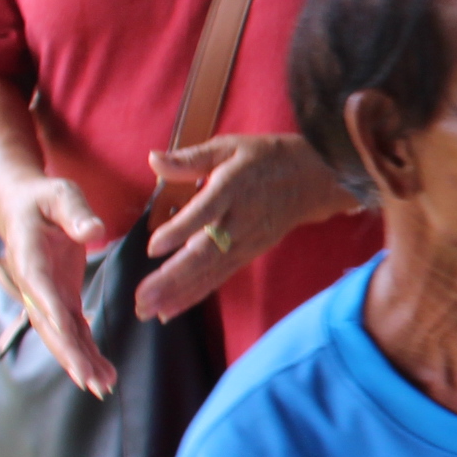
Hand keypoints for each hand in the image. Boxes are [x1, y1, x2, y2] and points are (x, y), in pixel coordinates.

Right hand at [0, 174, 116, 394]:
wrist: (24, 205)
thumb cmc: (44, 198)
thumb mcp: (61, 195)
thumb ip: (76, 213)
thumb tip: (93, 230)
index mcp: (31, 260)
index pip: (42, 292)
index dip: (54, 316)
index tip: (69, 341)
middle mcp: (35, 286)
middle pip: (50, 326)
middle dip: (70, 355)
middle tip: (92, 383)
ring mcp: (47, 295)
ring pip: (61, 335)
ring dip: (80, 361)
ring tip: (103, 386)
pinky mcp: (61, 297)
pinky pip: (73, 329)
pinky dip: (86, 350)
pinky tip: (103, 371)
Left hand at [136, 134, 351, 320]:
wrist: (314, 179)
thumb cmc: (265, 159)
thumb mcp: (230, 146)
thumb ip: (190, 158)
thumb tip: (153, 160)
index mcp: (234, 186)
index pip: (206, 210)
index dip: (181, 229)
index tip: (154, 247)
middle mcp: (241, 219)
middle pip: (206, 252)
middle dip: (172, 278)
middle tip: (142, 298)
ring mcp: (247, 241)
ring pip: (210, 271)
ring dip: (178, 293)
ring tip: (147, 310)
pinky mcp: (249, 254)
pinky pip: (218, 277)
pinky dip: (194, 296)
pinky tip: (169, 311)